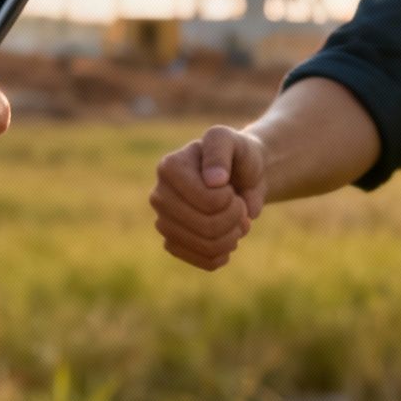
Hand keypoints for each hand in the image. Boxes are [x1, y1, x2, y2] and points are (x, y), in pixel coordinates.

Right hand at [150, 125, 266, 269]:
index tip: (231, 187)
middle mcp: (159, 196)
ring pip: (207, 247)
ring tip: (238, 220)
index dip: (229, 199)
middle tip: (240, 205)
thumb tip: (213, 180)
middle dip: (234, 218)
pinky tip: (228, 236)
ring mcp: (164, 222)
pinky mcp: (174, 244)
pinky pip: (206, 261)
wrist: (241, 174)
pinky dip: (225, 252)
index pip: (206, 201)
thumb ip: (220, 150)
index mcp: (168, 167)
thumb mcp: (230, 139)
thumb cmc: (235, 154)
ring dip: (233, 236)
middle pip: (206, 227)